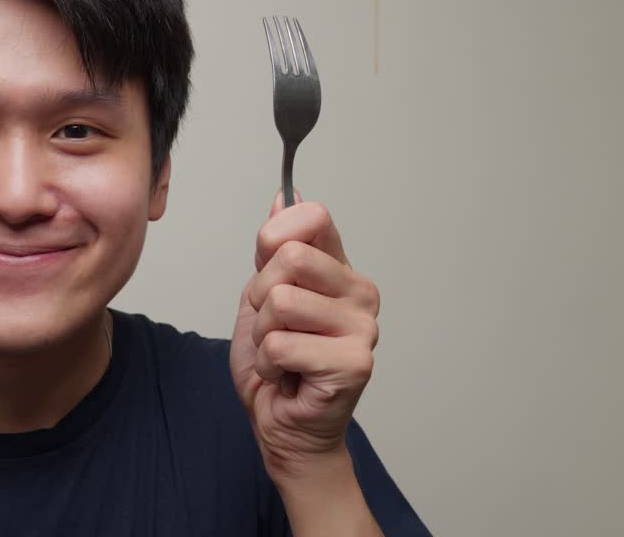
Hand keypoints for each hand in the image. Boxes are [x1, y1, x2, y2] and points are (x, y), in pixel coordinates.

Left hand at [229, 190, 380, 482]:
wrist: (284, 426)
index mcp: (341, 269)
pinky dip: (269, 365)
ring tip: (281, 354)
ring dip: (263, 335)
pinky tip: (288, 376)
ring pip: (280, 302)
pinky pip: (281, 344)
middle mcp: (361, 293)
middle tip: (273, 327)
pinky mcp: (354, 363)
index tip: (268, 267)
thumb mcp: (262, 295)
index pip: (313, 217)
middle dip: (260, 296)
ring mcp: (363, 328)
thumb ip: (274, 248)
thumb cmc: (277, 365)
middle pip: (289, 258)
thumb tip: (286, 196)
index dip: (273, 238)